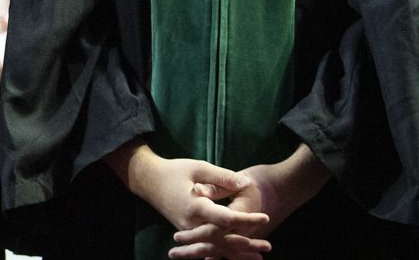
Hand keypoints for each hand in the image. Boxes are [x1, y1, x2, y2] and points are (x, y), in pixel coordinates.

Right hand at [116, 149, 270, 258]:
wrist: (149, 181)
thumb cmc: (174, 171)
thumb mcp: (198, 168)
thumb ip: (222, 177)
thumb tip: (246, 184)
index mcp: (195, 207)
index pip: (226, 219)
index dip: (247, 219)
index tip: (265, 217)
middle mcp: (192, 224)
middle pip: (223, 239)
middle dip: (247, 243)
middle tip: (269, 245)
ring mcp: (189, 230)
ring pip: (216, 247)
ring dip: (238, 252)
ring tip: (260, 255)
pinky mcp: (188, 232)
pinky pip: (208, 246)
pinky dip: (224, 253)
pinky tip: (238, 256)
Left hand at [173, 146, 329, 256]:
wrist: (287, 188)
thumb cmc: (261, 180)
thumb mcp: (240, 179)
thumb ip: (217, 185)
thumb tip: (196, 190)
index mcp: (241, 215)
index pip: (214, 229)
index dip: (195, 234)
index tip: (177, 236)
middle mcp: (244, 229)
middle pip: (216, 244)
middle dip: (194, 250)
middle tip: (172, 254)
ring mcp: (247, 235)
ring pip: (223, 249)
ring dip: (203, 253)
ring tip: (180, 257)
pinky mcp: (247, 236)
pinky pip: (231, 249)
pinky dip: (218, 254)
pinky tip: (206, 258)